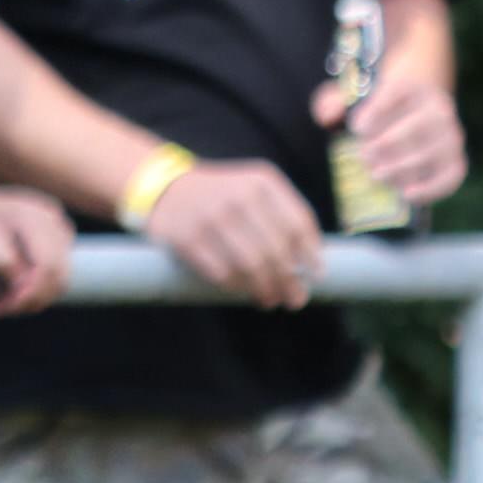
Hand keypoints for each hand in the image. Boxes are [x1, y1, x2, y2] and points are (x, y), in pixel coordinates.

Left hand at [0, 180, 76, 313]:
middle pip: (59, 274)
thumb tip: (21, 285)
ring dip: (37, 298)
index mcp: (32, 216)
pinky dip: (40, 287)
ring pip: (62, 276)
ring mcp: (59, 226)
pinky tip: (14, 292)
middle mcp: (52, 219)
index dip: (31, 294)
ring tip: (5, 304)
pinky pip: (58, 270)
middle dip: (33, 300)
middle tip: (1, 310)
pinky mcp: (59, 237)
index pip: (47, 265)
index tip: (4, 308)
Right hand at [142, 155, 325, 307]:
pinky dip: (237, 287)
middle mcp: (238, 196)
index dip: (310, 254)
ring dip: (265, 289)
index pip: (297, 222)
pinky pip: (222, 273)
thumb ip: (283, 216)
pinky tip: (242, 291)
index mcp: (261, 182)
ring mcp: (211, 217)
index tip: (316, 276)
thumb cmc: (223, 196)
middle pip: (276, 249)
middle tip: (294, 298)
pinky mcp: (187, 239)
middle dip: (289, 280)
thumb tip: (310, 268)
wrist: (166, 188)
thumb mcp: (254, 189)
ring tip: (270, 300)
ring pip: (251, 265)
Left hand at [319, 65, 469, 202]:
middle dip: (388, 143)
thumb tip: (326, 115)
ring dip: (403, 166)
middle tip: (365, 156)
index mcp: (412, 87)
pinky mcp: (455, 161)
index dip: (378, 110)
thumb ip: (332, 102)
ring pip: (433, 152)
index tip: (358, 128)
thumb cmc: (377, 112)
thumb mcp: (353, 99)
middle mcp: (438, 108)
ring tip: (376, 174)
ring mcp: (450, 136)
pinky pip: (451, 175)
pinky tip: (406, 195)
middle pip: (419, 125)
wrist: (414, 118)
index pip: (399, 92)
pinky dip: (432, 188)